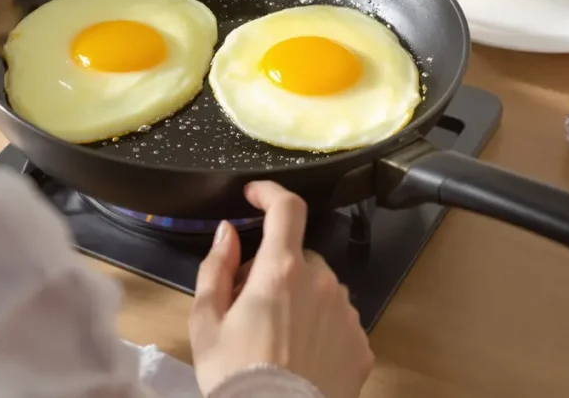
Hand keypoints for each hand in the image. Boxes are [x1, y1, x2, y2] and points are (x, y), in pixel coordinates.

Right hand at [189, 181, 373, 397]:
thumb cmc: (235, 375)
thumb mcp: (206, 322)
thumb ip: (216, 268)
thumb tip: (227, 232)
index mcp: (281, 271)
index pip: (286, 209)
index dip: (271, 193)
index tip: (256, 196)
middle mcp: (322, 284)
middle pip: (299, 257)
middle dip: (276, 270)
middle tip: (251, 306)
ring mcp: (347, 314)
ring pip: (321, 290)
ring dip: (301, 300)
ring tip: (276, 339)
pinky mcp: (362, 345)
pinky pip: (339, 322)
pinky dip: (321, 329)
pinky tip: (300, 357)